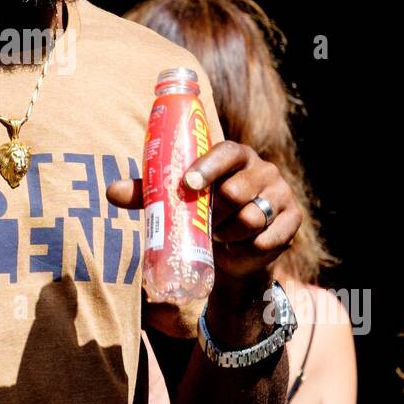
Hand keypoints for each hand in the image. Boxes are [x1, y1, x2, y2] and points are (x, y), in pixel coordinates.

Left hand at [106, 140, 301, 287]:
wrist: (232, 250)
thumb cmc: (201, 213)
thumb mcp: (174, 201)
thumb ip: (147, 193)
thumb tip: (111, 191)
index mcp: (235, 155)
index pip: (226, 152)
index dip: (208, 167)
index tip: (188, 184)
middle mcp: (262, 169)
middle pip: (236, 190)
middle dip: (215, 213)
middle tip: (205, 224)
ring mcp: (281, 194)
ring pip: (252, 217)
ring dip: (230, 233)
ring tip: (220, 235)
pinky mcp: (292, 221)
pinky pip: (267, 239)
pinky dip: (248, 249)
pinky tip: (239, 247)